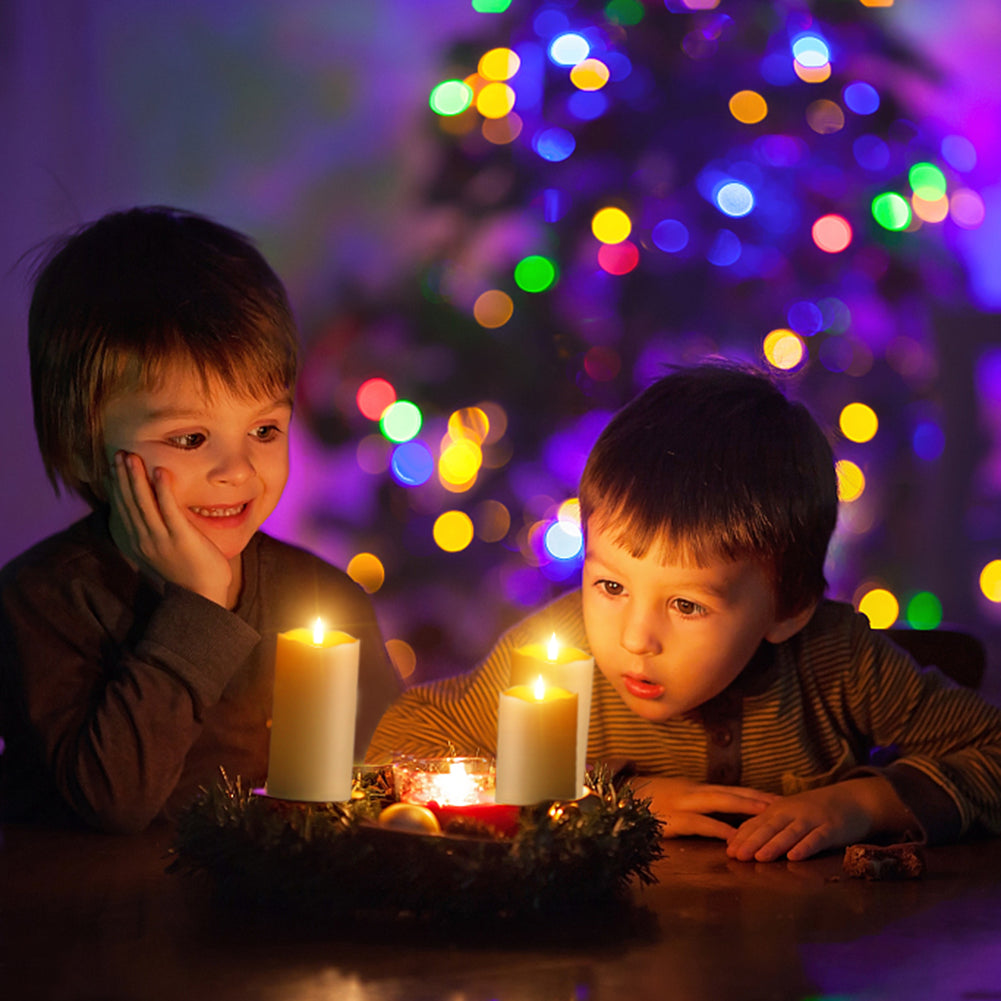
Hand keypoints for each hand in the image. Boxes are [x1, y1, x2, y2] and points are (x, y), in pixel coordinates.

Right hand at [108, 451, 232, 606]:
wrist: (202, 596)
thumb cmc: (189, 572)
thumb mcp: (166, 551)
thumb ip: (158, 533)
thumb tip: (157, 516)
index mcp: (139, 543)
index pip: (122, 509)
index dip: (116, 487)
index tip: (112, 468)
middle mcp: (144, 540)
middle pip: (128, 502)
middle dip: (122, 477)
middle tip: (119, 454)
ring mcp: (161, 539)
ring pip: (143, 503)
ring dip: (136, 478)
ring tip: (132, 457)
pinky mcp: (180, 537)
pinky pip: (169, 509)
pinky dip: (163, 490)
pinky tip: (161, 472)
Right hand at [636, 776, 779, 840]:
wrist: (612, 798)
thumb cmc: (640, 801)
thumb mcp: (670, 798)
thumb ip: (692, 805)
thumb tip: (717, 813)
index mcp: (692, 788)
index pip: (730, 789)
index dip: (754, 794)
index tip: (778, 799)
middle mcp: (690, 791)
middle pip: (731, 792)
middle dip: (758, 797)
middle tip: (784, 804)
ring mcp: (681, 803)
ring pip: (719, 802)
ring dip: (745, 807)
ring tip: (768, 814)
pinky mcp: (671, 820)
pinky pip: (699, 823)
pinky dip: (718, 829)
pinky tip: (733, 838)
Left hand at [725, 777, 913, 861]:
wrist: (853, 799)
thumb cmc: (815, 810)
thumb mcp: (789, 814)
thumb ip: (766, 825)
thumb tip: (737, 839)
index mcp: (780, 809)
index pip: (757, 823)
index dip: (743, 836)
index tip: (728, 851)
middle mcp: (793, 812)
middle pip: (770, 827)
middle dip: (752, 842)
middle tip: (737, 856)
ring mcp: (813, 819)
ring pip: (790, 833)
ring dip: (774, 845)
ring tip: (759, 857)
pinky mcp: (832, 828)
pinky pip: (817, 839)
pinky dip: (805, 847)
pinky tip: (795, 857)